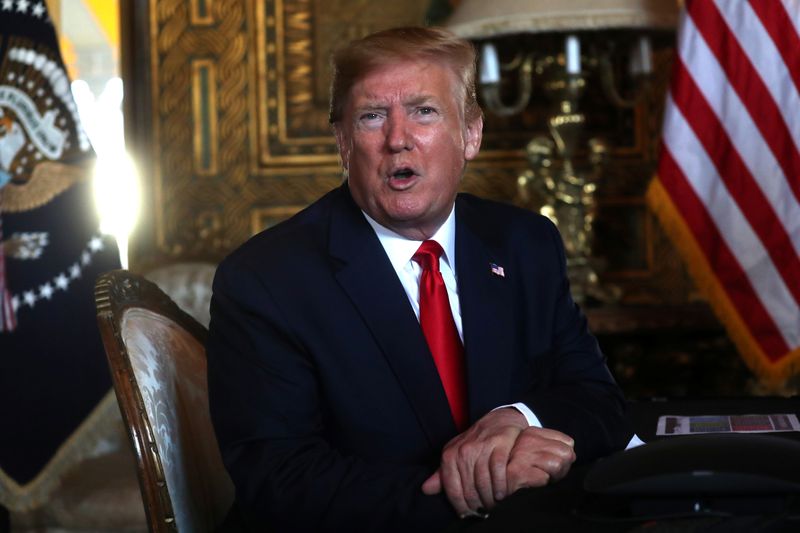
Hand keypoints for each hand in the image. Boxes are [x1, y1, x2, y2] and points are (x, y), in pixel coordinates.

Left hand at [421, 410, 574, 516]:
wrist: (499, 420)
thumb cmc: (476, 442)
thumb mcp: (456, 455)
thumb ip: (442, 474)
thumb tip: (425, 489)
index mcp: (449, 455)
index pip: (453, 490)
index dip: (461, 507)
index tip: (469, 515)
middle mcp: (464, 450)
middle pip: (470, 490)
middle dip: (477, 506)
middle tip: (484, 512)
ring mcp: (482, 446)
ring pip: (484, 483)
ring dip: (490, 500)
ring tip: (494, 506)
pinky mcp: (500, 443)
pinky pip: (499, 472)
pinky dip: (501, 486)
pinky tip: (503, 493)